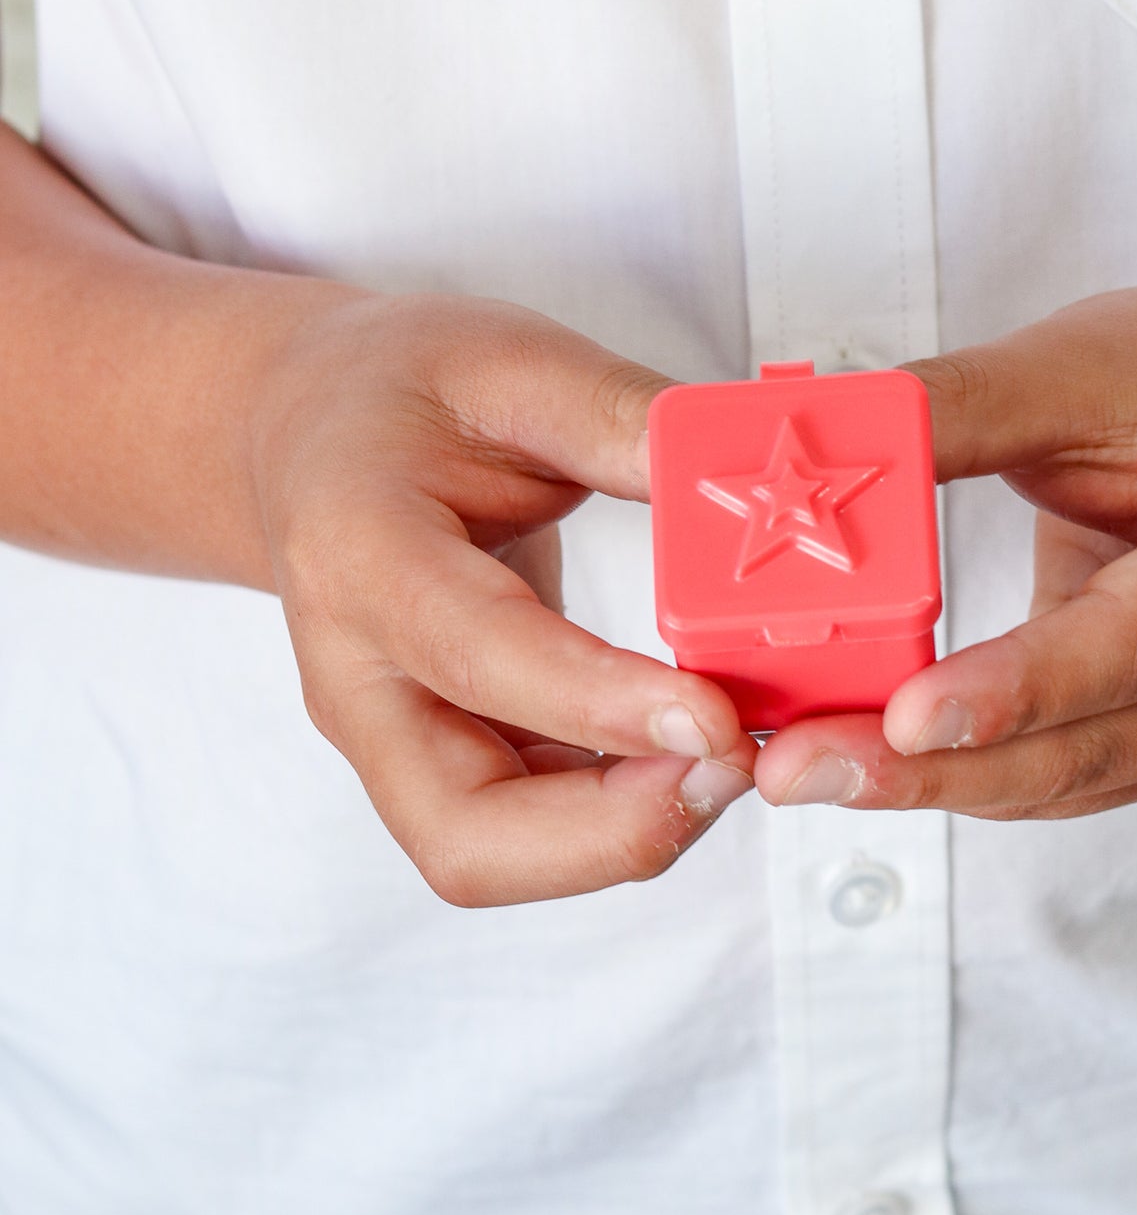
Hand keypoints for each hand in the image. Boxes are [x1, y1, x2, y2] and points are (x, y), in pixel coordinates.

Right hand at [250, 293, 755, 902]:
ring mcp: (391, 735)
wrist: (315, 434)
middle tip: (733, 765)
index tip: (716, 716)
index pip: (477, 657)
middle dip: (613, 832)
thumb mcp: (511, 360)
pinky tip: (692, 754)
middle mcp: (357, 677)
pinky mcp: (438, 755)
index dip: (601, 704)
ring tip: (731, 759)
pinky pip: (525, 831)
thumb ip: (620, 418)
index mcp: (360, 554)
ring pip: (493, 855)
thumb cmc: (400, 390)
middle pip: (463, 831)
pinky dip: (617, 816)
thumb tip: (743, 489)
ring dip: (626, 835)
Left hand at [754, 271, 1136, 817]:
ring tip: (797, 763)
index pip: (1134, 641)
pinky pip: (1053, 780)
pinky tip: (864, 750)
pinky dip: (959, 768)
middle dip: (927, 768)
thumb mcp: (1078, 364)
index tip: (906, 717)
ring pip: (1057, 783)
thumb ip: (958, 408)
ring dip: (924, 780)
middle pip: (1084, 748)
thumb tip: (825, 449)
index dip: (1017, 688)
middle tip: (793, 769)